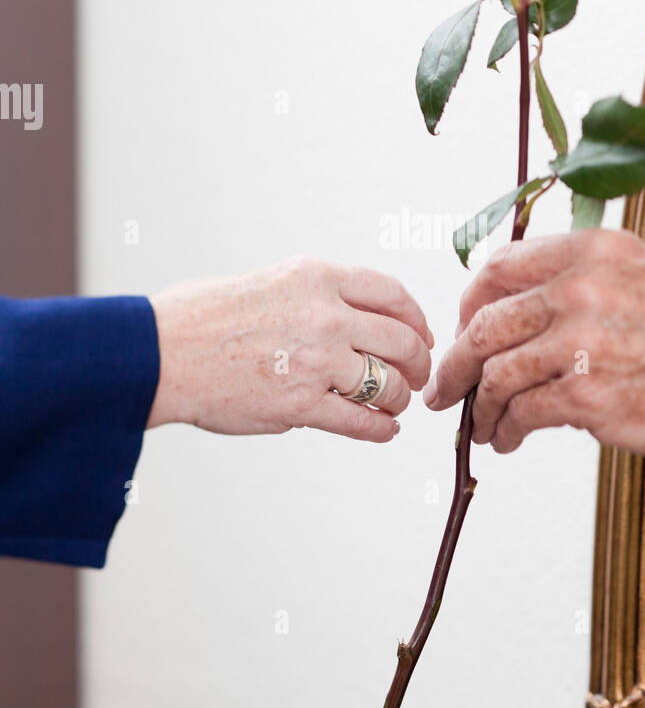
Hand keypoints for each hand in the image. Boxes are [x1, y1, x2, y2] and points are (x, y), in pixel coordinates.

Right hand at [147, 256, 432, 440]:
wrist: (161, 353)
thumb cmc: (202, 317)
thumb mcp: (271, 280)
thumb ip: (315, 294)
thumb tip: (351, 317)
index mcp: (317, 277)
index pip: (392, 294)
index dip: (416, 319)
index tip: (420, 334)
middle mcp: (325, 315)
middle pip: (401, 340)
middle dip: (416, 362)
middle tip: (416, 374)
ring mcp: (318, 361)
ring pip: (388, 384)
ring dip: (398, 399)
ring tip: (394, 406)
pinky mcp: (303, 404)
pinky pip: (363, 422)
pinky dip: (381, 429)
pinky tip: (383, 430)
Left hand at [424, 229, 644, 467]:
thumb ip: (586, 283)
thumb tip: (526, 314)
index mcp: (596, 250)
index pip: (500, 266)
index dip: (470, 303)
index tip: (464, 330)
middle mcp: (584, 286)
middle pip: (485, 321)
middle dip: (457, 362)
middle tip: (447, 387)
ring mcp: (584, 339)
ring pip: (496, 371)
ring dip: (479, 405)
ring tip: (483, 425)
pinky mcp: (590, 394)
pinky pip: (521, 411)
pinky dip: (506, 429)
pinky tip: (510, 439)